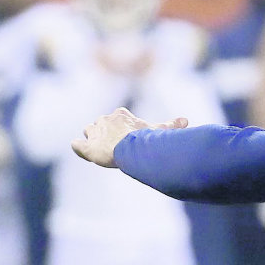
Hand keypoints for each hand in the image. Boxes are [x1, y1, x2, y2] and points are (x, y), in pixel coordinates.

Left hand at [71, 108, 187, 167]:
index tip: (122, 137)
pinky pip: (77, 145)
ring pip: (89, 132)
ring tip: (98, 149)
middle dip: (103, 132)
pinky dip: (78, 147)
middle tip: (110, 146)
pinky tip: (80, 149)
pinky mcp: (87, 147)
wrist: (129, 147)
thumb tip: (186, 121)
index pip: (115, 118)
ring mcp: (94, 133)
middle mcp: (105, 120)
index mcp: (120, 115)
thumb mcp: (158, 131)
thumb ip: (170, 126)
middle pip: (100, 124)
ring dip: (91, 139)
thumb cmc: (145, 139)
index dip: (117, 127)